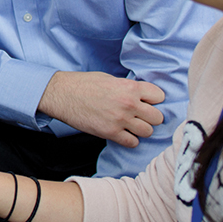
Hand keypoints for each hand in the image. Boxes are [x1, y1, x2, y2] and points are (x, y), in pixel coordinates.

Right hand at [38, 71, 164, 146]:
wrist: (63, 94)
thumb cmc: (84, 84)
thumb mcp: (110, 79)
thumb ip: (128, 88)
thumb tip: (141, 97)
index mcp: (130, 87)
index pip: (159, 96)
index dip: (153, 99)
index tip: (147, 101)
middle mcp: (129, 104)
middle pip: (157, 117)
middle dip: (150, 117)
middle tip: (141, 116)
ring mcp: (120, 120)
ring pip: (148, 132)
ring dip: (141, 129)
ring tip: (131, 125)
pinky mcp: (111, 133)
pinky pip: (133, 143)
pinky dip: (130, 139)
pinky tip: (122, 133)